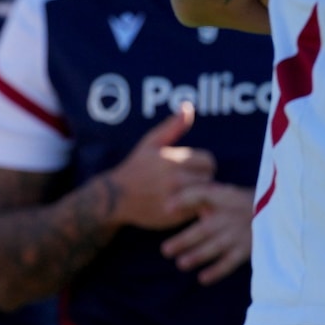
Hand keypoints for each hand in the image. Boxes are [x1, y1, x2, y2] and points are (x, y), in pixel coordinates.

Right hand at [107, 103, 216, 228]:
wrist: (115, 196)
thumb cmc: (136, 167)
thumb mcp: (151, 143)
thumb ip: (173, 126)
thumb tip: (188, 107)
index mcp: (173, 160)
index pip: (208, 162)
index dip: (202, 164)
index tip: (191, 168)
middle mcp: (175, 180)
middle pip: (210, 180)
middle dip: (202, 180)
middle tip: (188, 182)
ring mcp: (175, 200)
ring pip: (205, 197)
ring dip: (200, 196)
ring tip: (187, 194)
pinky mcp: (174, 217)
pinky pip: (196, 212)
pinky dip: (193, 209)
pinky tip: (182, 205)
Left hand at [159, 182, 254, 284]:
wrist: (272, 213)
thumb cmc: (236, 202)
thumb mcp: (218, 193)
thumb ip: (193, 196)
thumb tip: (166, 207)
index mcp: (221, 199)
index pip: (201, 195)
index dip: (185, 200)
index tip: (166, 209)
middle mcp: (228, 218)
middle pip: (204, 229)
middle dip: (184, 241)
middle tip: (165, 251)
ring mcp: (237, 235)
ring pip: (215, 247)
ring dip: (198, 256)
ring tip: (181, 264)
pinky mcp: (245, 250)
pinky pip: (230, 262)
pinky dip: (217, 271)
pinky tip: (202, 279)